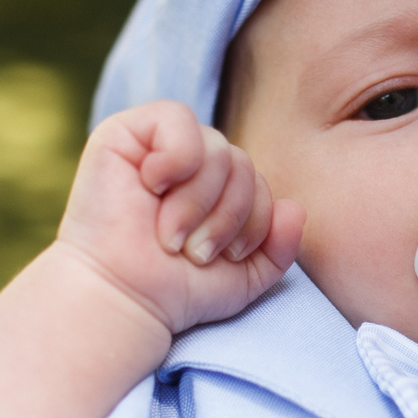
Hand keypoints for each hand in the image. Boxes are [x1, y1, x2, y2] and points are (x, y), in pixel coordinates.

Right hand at [55, 100, 304, 338]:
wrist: (124, 299)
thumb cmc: (175, 290)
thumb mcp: (243, 277)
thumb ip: (279, 248)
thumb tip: (294, 208)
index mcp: (214, 187)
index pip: (259, 181)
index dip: (254, 221)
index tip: (218, 258)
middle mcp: (187, 161)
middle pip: (241, 162)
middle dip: (226, 215)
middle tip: (191, 251)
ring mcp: (155, 144)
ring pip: (217, 148)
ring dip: (198, 202)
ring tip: (170, 235)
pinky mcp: (123, 132)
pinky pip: (177, 119)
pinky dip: (176, 158)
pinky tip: (153, 186)